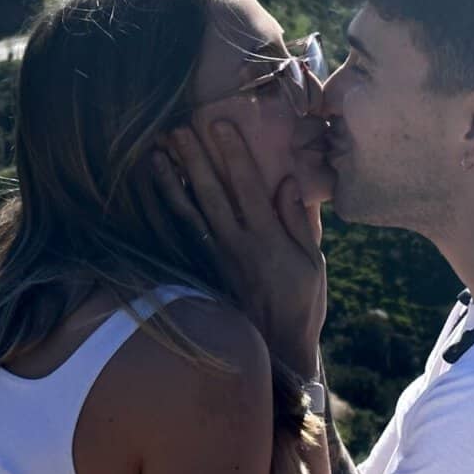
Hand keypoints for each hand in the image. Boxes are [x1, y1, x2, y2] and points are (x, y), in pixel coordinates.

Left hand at [154, 121, 325, 378]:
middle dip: (196, 159)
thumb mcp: (312, 263)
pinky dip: (172, 209)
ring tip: (160, 151)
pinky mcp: (205, 269)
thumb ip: (298, 222)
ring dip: (175, 180)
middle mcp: (237, 244)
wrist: (276, 349)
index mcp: (268, 239)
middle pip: (211, 194)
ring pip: (191, 211)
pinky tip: (161, 189)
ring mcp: (217, 258)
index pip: (248, 187)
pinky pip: (185, 233)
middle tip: (179, 127)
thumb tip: (287, 182)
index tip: (221, 125)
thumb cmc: (301, 303)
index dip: (234, 155)